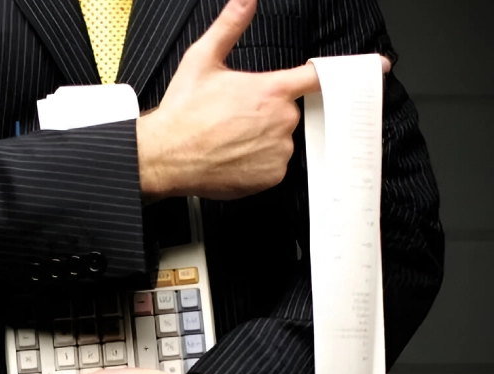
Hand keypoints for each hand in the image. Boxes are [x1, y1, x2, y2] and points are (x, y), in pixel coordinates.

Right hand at [137, 0, 391, 201]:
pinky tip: (233, 156)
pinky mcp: (270, 176)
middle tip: (235, 118)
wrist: (165, 156)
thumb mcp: (202, 60)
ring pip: (281, 141)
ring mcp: (277, 151)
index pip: (319, 76)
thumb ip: (230, 26)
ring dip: (262, 139)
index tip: (378, 67)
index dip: (351, 69)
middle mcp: (280, 121)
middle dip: (268, 113)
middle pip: (290, 113)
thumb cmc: (182, 113)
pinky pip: (273, 166)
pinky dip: (258, 163)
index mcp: (270, 90)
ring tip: (230, 139)